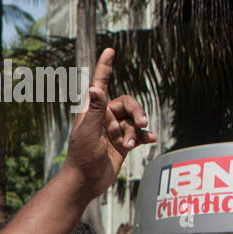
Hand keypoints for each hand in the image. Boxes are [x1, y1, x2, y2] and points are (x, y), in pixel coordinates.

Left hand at [65, 48, 155, 194]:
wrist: (85, 182)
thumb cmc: (82, 157)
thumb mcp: (89, 133)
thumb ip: (95, 110)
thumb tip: (96, 87)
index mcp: (92, 112)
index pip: (100, 84)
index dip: (105, 67)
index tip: (110, 50)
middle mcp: (104, 118)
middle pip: (128, 103)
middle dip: (137, 112)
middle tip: (142, 123)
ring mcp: (114, 130)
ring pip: (135, 121)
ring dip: (136, 131)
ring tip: (129, 145)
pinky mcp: (122, 143)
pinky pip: (139, 134)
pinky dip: (145, 136)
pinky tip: (150, 140)